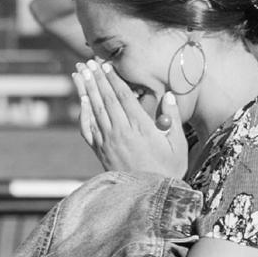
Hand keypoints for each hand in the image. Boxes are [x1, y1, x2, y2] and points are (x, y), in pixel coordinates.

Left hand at [72, 62, 185, 178]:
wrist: (148, 194)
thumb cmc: (168, 169)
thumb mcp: (177, 143)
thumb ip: (172, 118)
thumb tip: (169, 94)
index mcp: (140, 127)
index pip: (123, 97)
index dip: (113, 79)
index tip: (106, 65)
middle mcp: (120, 131)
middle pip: (105, 99)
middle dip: (96, 78)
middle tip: (88, 62)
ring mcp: (107, 141)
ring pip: (94, 110)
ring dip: (87, 89)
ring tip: (80, 73)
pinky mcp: (100, 150)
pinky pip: (88, 128)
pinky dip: (83, 112)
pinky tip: (82, 100)